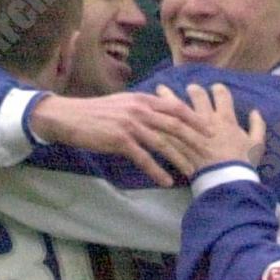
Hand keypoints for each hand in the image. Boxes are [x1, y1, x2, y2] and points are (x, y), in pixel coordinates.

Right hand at [30, 92, 212, 185]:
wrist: (69, 117)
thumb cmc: (97, 114)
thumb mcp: (124, 104)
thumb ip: (144, 108)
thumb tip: (162, 115)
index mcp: (143, 99)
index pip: (176, 108)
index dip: (195, 119)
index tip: (211, 130)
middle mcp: (140, 109)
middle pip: (175, 126)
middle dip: (195, 141)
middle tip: (210, 154)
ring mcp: (130, 124)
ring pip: (162, 143)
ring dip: (179, 159)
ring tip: (192, 173)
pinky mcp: (120, 140)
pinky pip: (143, 158)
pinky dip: (156, 171)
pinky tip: (166, 181)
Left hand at [156, 83, 265, 173]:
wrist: (225, 181)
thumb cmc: (242, 163)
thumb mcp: (257, 145)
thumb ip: (258, 126)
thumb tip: (256, 111)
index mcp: (226, 118)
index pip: (221, 94)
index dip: (218, 89)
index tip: (215, 89)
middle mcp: (207, 120)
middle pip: (197, 96)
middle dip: (193, 89)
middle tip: (189, 88)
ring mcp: (191, 130)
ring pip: (176, 107)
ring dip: (167, 96)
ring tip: (159, 89)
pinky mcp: (178, 143)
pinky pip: (165, 127)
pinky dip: (157, 118)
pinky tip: (150, 112)